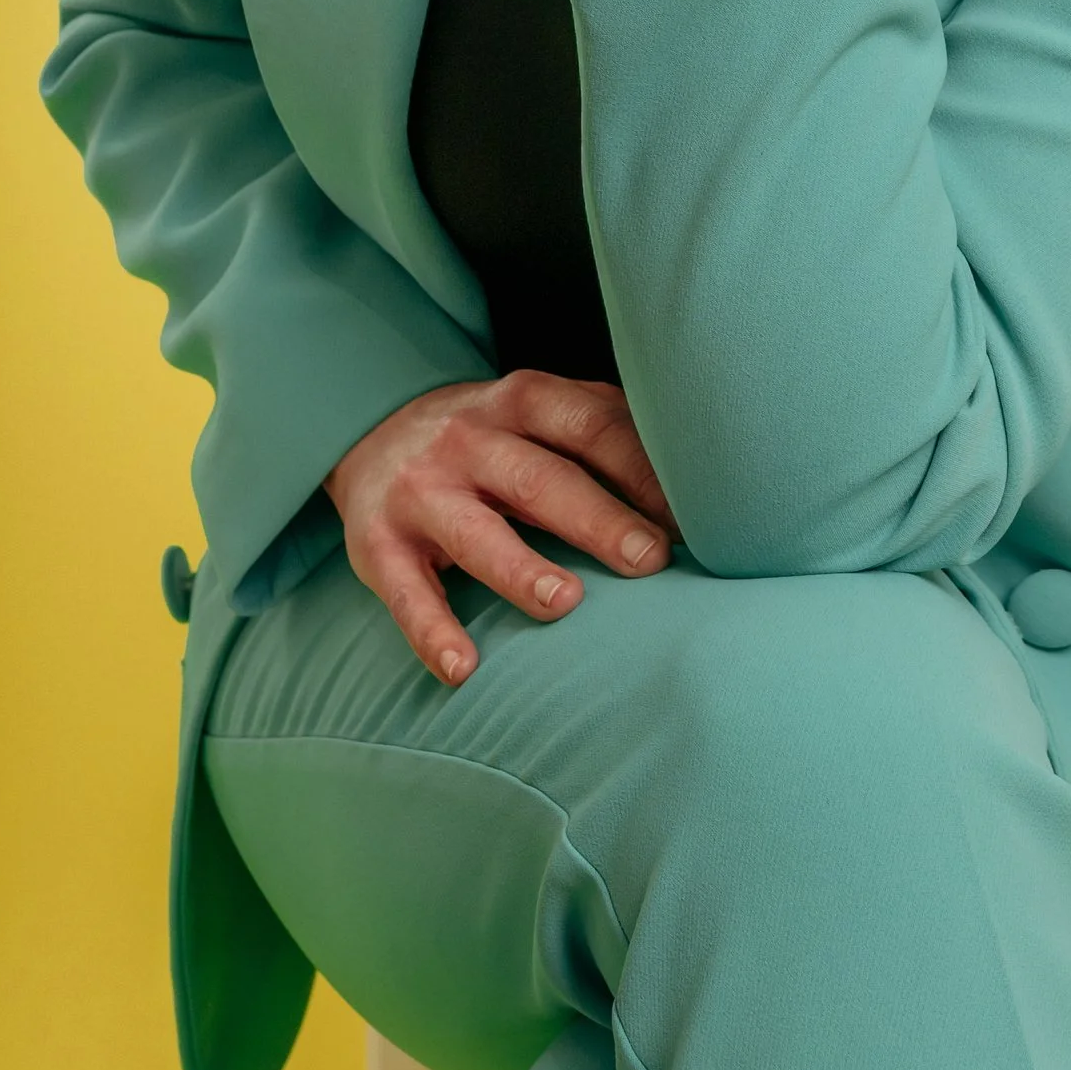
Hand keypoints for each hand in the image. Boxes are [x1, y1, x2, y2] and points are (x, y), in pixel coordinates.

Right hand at [326, 372, 675, 683]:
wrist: (369, 424)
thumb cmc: (493, 433)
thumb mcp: (541, 411)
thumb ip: (607, 430)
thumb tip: (702, 478)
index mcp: (524, 401)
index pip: (592, 428)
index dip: (642, 471)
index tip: (693, 517)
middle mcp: (470, 440)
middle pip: (541, 479)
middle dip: (598, 518)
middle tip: (649, 559)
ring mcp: (421, 491)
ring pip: (473, 532)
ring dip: (519, 568)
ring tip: (564, 602)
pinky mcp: (378, 544)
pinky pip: (405, 592)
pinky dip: (432, 631)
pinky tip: (463, 669)